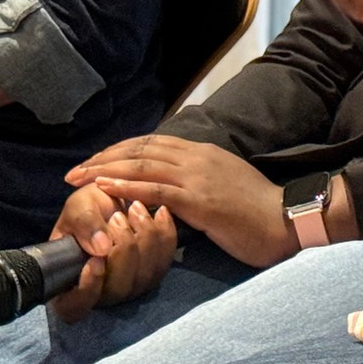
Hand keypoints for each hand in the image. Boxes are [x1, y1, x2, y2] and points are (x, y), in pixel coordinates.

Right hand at [47, 184, 177, 321]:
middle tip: (117, 217)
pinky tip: (160, 212)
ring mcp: (131, 287)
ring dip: (146, 237)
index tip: (95, 260)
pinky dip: (165, 234)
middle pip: (118, 289)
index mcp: (71, 283)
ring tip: (136, 208)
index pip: (76, 305)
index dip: (88, 288)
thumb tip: (101, 249)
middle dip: (124, 249)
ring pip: (146, 276)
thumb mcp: (77, 207)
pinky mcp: (154, 273)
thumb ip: (84, 224)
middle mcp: (102, 294)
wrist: (112, 199)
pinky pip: (165, 260)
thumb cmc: (87, 207)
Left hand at [67, 134, 295, 269]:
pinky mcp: (199, 200)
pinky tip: (105, 189)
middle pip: (141, 149)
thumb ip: (199, 183)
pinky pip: (155, 190)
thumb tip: (172, 192)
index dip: (121, 150)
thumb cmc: (258, 211)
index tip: (97, 161)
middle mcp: (198, 158)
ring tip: (79, 178)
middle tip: (76, 171)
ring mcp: (198, 177)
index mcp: (204, 153)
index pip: (153, 144)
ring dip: (105, 170)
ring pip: (142, 165)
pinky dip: (126, 186)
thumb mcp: (225, 187)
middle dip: (104, 158)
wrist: (286, 220)